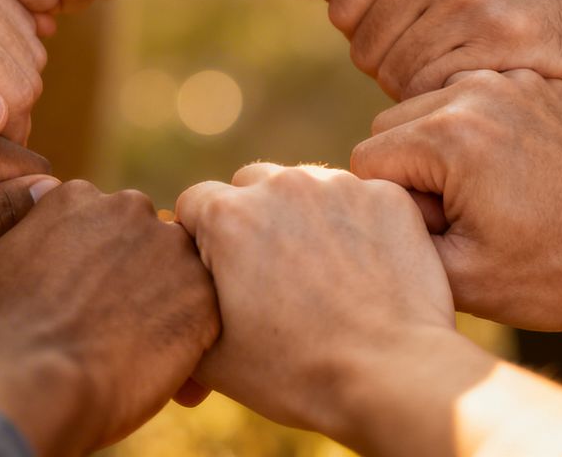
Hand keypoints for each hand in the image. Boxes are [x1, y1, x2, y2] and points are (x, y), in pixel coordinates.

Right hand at [0, 180, 217, 455]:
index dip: (96, 262)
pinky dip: (190, 336)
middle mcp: (130, 209)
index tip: (85, 295)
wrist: (33, 383)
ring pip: (179, 272)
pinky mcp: (203, 297)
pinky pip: (206, 311)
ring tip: (136, 348)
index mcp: (76, 197)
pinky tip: (159, 364)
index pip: (101, 221)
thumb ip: (9, 228)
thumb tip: (23, 209)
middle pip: (145, 239)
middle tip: (114, 322)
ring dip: (165, 302)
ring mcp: (171, 250)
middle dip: (136, 275)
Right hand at [174, 164, 453, 440]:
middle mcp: (279, 184)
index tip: (221, 270)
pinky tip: (363, 269)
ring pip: (306, 187)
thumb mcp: (211, 355)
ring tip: (320, 272)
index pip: (195, 203)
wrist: (389, 376)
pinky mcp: (387, 196)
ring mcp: (339, 185)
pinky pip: (359, 199)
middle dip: (252, 218)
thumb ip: (180, 307)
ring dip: (303, 217)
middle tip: (270, 272)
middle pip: (250, 184)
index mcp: (226, 215)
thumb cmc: (294, 372)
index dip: (202, 238)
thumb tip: (172, 295)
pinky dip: (356, 224)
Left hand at [329, 0, 561, 98]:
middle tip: (444, 74)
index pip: (343, 6)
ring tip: (467, 81)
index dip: (370, 37)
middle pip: (365, 46)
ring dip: (423, 93)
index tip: (412, 45)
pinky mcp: (499, 42)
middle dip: (393, 70)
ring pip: (395, 75)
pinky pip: (434, 94)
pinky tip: (488, 91)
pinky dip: (452, 104)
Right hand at [350, 69, 561, 330]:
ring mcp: (513, 80)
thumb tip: (363, 202)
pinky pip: (474, 99)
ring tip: (492, 192)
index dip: (396, 206)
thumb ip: (391, 234)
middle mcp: (477, 90)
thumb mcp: (455, 277)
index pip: (366, 160)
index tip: (445, 230)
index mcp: (449, 135)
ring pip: (429, 107)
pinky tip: (515, 170)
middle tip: (467, 214)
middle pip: (390, 125)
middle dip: (412, 171)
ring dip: (442, 148)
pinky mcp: (539, 82)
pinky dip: (481, 131)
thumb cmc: (552, 275)